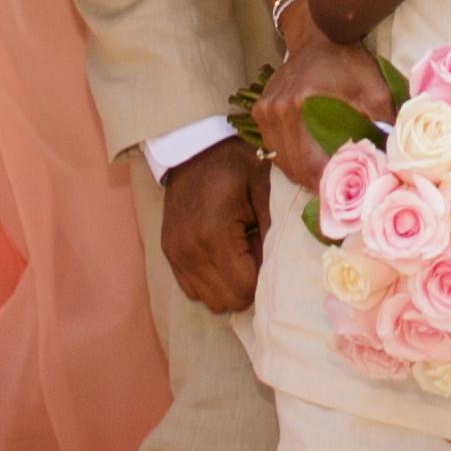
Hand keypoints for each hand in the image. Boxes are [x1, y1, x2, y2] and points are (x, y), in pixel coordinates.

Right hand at [158, 136, 266, 313]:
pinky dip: (212, 281)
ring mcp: (175, 254)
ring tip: (239, 254)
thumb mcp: (265, 188)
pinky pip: (193, 290)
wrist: (194, 149)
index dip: (264, 279)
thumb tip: (281, 268)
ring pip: (210, 300)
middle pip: (227, 301)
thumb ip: (275, 229)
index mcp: (214, 233)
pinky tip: (222, 255)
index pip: (244, 288)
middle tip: (256, 254)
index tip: (269, 254)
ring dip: (229, 285)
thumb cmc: (236, 166)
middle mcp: (189, 249)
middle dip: (248, 285)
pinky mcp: (168, 254)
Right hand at [253, 24, 396, 191]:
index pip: (311, 163)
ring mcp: (265, 112)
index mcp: (300, 106)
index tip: (346, 195)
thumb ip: (384, 123)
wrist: (320, 35)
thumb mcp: (375, 89)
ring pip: (281, 160)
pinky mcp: (260, 112)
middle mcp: (276, 111)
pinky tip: (309, 162)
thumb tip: (394, 159)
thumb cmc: (349, 62)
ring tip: (325, 181)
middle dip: (317, 184)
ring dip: (302, 174)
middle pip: (294, 167)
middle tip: (338, 194)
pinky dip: (291, 159)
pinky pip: (274, 148)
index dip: (328, 184)